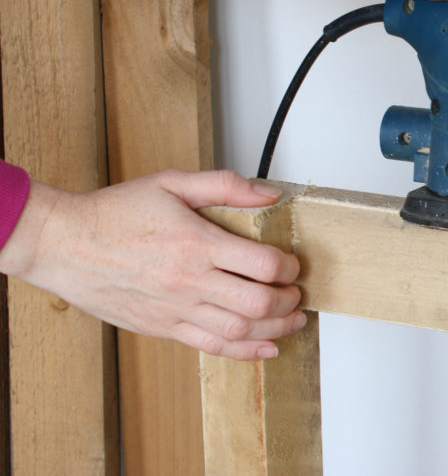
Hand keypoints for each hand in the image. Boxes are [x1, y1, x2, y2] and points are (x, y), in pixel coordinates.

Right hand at [0, 169, 304, 360]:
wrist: (63, 244)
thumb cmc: (115, 212)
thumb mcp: (172, 183)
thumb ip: (225, 186)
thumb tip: (270, 194)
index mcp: (196, 244)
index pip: (262, 265)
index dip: (287, 267)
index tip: (291, 264)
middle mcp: (189, 281)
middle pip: (257, 304)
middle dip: (288, 301)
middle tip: (296, 293)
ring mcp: (175, 309)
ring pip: (239, 331)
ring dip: (275, 329)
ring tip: (292, 320)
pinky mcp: (162, 327)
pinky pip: (211, 346)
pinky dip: (245, 351)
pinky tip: (265, 348)